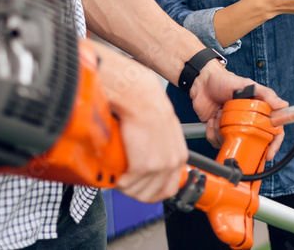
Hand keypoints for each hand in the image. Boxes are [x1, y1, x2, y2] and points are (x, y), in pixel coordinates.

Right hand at [93, 43, 187, 202]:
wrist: (139, 97)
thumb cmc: (148, 106)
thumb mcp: (163, 130)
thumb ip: (161, 147)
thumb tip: (148, 156)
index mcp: (179, 156)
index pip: (169, 188)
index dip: (152, 192)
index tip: (140, 188)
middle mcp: (172, 163)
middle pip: (153, 195)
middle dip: (135, 192)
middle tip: (124, 182)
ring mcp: (159, 167)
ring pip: (138, 193)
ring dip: (124, 187)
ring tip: (116, 175)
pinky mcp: (144, 167)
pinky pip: (127, 185)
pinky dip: (118, 182)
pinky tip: (114, 172)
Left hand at [190, 60, 287, 160]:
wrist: (202, 82)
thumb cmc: (224, 80)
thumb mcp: (247, 84)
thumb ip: (265, 94)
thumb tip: (283, 105)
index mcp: (257, 111)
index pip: (272, 131)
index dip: (273, 143)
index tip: (269, 153)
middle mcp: (246, 122)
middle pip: (252, 142)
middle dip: (243, 140)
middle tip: (236, 134)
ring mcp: (232, 128)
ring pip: (233, 143)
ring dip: (224, 132)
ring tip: (220, 115)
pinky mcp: (217, 131)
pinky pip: (216, 142)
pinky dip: (212, 133)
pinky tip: (212, 119)